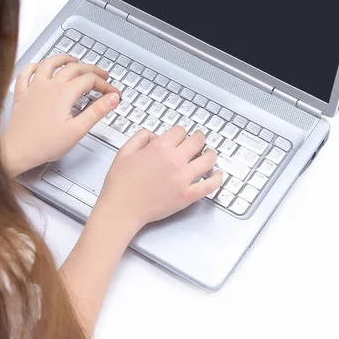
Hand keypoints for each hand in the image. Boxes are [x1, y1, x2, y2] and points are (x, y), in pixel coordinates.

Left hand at [1, 54, 120, 175]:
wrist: (16, 151)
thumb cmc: (44, 144)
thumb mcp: (77, 130)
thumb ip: (97, 112)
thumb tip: (112, 99)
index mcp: (64, 94)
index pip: (89, 80)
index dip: (105, 84)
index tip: (112, 93)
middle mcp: (49, 86)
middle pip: (73, 68)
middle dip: (91, 69)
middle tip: (102, 74)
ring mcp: (33, 88)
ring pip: (49, 64)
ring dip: (63, 59)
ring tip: (73, 60)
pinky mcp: (22, 95)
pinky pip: (26, 73)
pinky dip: (33, 66)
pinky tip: (37, 66)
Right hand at [93, 126, 221, 234]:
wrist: (121, 208)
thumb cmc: (120, 183)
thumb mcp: (125, 151)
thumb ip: (141, 137)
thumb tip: (155, 135)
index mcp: (160, 147)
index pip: (180, 131)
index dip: (180, 132)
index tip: (180, 135)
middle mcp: (175, 160)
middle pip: (197, 142)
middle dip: (199, 138)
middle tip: (199, 139)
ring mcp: (183, 179)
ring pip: (207, 160)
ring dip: (210, 154)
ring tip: (210, 153)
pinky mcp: (187, 196)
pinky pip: (209, 185)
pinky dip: (217, 179)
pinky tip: (218, 175)